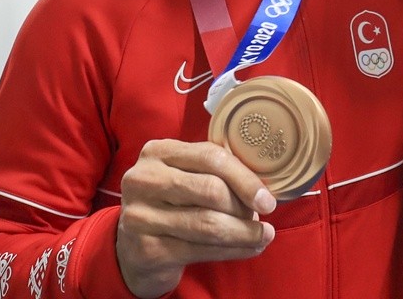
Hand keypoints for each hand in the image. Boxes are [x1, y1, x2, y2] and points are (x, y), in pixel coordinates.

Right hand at [117, 138, 276, 297]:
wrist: (134, 249)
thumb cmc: (172, 205)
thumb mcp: (186, 177)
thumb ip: (216, 172)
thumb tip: (263, 187)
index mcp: (158, 152)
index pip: (211, 157)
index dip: (245, 178)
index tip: (268, 199)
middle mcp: (143, 179)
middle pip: (211, 190)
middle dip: (244, 207)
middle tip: (263, 219)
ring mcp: (140, 215)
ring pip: (208, 224)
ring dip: (244, 233)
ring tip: (263, 236)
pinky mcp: (146, 248)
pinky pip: (201, 250)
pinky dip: (234, 250)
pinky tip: (250, 249)